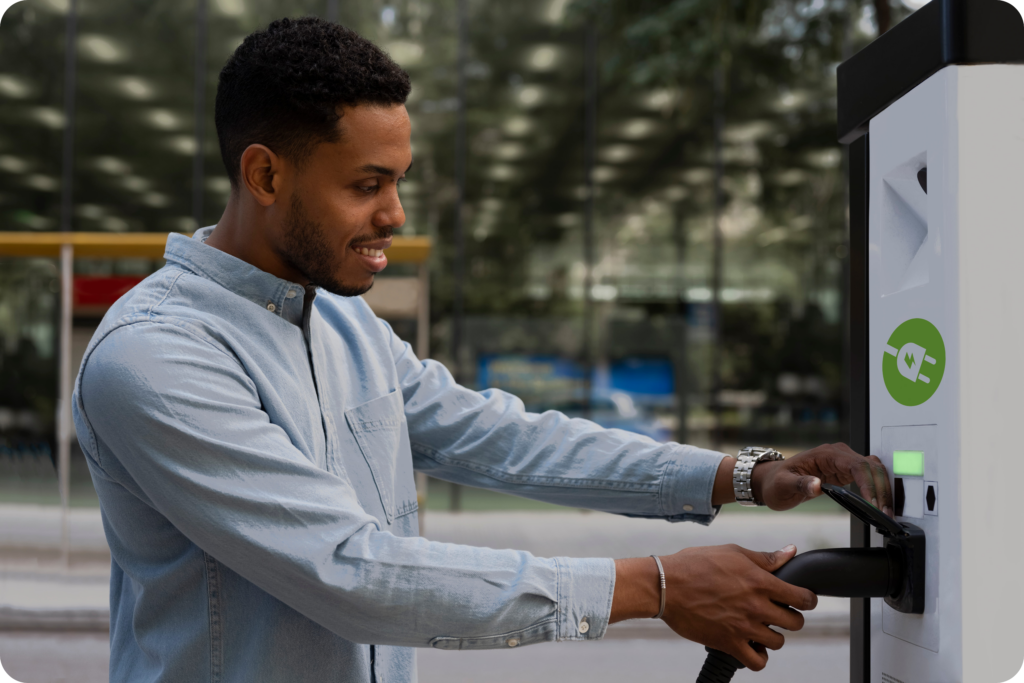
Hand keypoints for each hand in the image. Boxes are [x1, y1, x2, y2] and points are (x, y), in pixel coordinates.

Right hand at [611, 544, 815, 670]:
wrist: (665, 586)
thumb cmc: (695, 564)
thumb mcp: (732, 552)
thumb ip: (765, 557)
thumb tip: (790, 551)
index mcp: (760, 581)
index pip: (803, 598)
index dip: (808, 600)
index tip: (802, 600)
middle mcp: (756, 606)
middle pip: (795, 623)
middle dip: (790, 617)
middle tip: (778, 612)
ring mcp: (743, 627)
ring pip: (778, 642)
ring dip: (773, 636)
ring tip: (761, 627)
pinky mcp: (728, 643)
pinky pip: (757, 662)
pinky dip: (758, 657)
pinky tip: (752, 645)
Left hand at [752, 443, 892, 515]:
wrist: (772, 481)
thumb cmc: (775, 482)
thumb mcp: (783, 485)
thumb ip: (800, 484)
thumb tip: (816, 484)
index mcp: (825, 454)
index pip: (856, 465)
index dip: (868, 483)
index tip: (873, 502)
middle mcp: (838, 455)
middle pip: (871, 467)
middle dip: (881, 489)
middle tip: (885, 513)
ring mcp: (843, 462)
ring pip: (874, 471)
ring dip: (882, 490)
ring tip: (886, 512)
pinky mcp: (845, 472)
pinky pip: (868, 477)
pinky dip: (877, 490)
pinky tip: (879, 505)